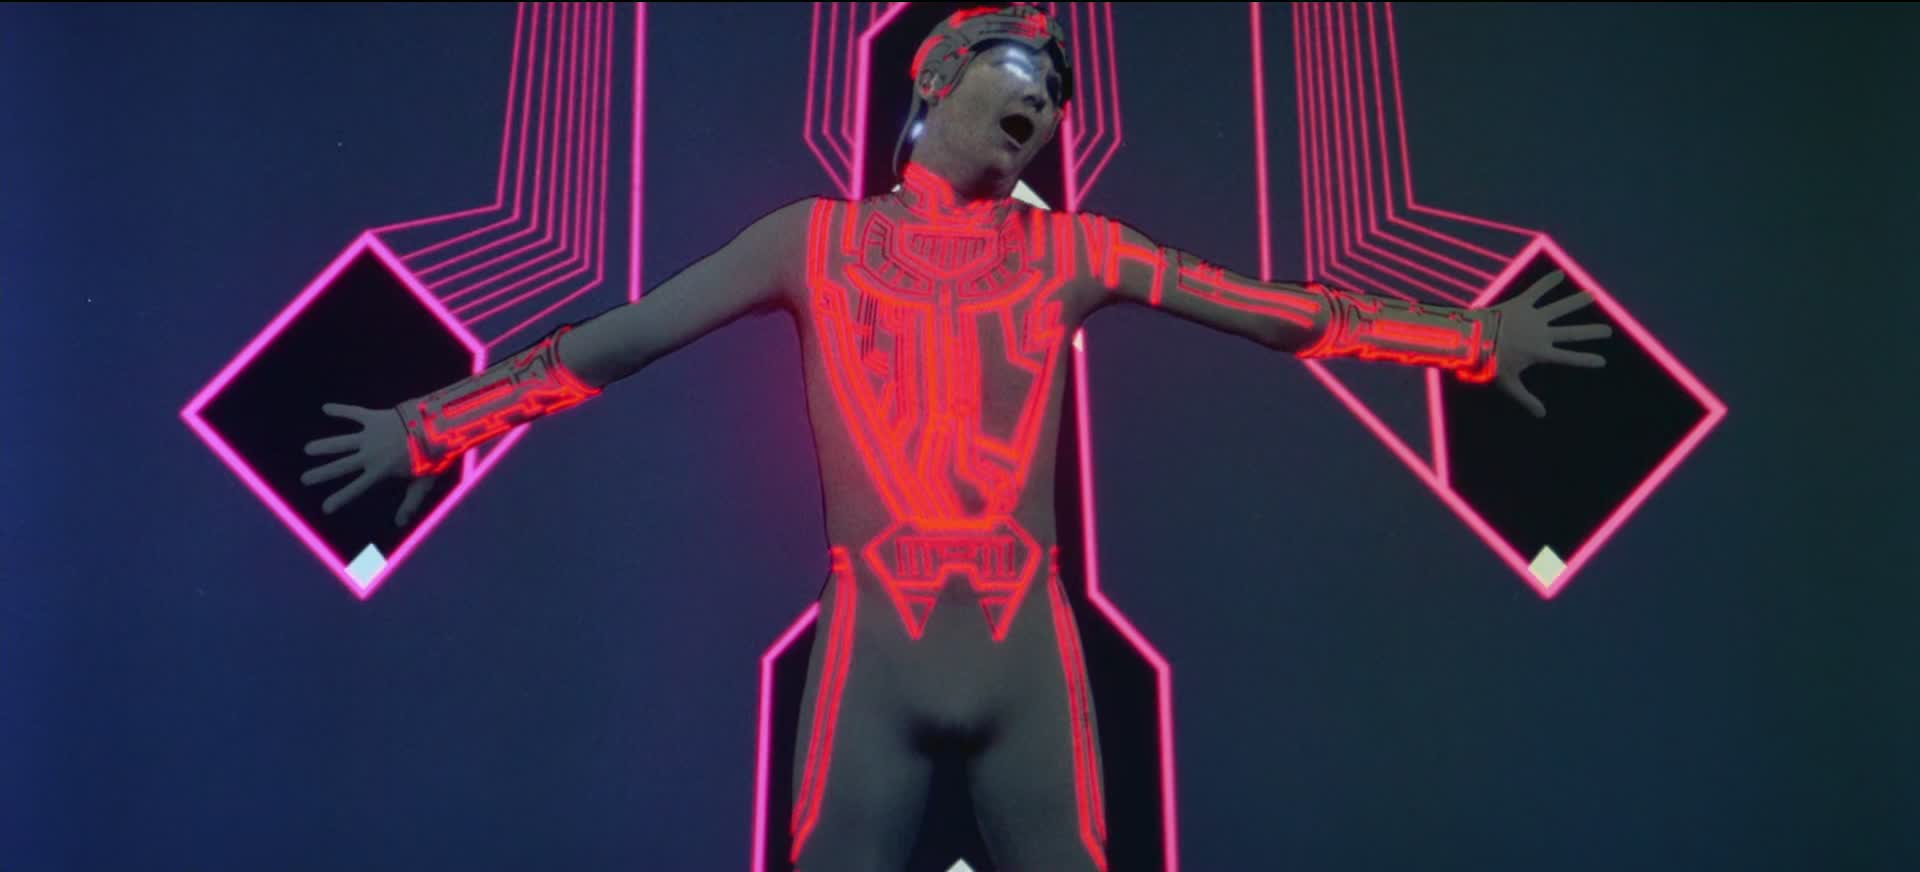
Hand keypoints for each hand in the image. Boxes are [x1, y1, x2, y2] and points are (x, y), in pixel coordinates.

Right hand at [301, 403, 441, 526]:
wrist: (438, 427)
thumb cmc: (433, 457)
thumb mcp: (422, 483)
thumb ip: (410, 503)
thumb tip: (400, 523)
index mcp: (381, 471)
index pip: (356, 488)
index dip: (340, 498)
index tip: (325, 508)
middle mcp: (371, 454)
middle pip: (341, 466)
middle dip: (322, 473)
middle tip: (305, 479)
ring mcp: (371, 435)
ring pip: (341, 442)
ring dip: (324, 446)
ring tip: (308, 449)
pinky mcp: (375, 418)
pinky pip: (354, 413)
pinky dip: (341, 410)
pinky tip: (326, 407)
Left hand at [1488, 271, 1612, 417]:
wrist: (1472, 339)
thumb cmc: (1488, 364)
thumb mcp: (1508, 383)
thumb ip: (1526, 398)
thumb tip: (1541, 415)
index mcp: (1540, 353)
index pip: (1569, 358)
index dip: (1586, 359)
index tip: (1602, 361)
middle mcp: (1542, 333)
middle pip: (1572, 332)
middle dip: (1592, 331)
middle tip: (1608, 330)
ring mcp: (1532, 316)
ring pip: (1560, 308)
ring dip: (1577, 301)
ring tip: (1591, 295)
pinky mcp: (1521, 303)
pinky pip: (1537, 290)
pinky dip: (1548, 282)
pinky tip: (1560, 273)